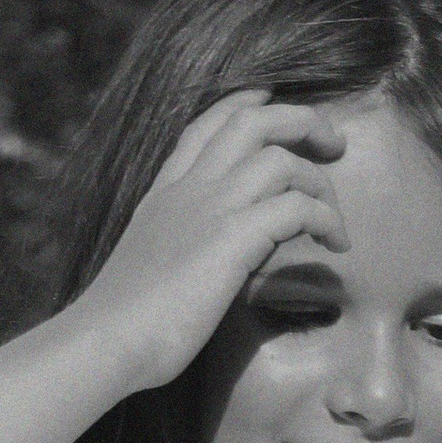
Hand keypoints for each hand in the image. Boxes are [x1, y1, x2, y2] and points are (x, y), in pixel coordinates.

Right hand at [74, 93, 351, 391]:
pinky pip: (295, 206)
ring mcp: (209, 208)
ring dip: (320, 181)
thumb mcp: (149, 269)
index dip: (248, 103)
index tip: (277, 103)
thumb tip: (200, 266)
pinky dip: (325, 218)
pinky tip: (336, 245)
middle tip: (334, 144)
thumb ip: (178, 250)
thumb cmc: (124, 325)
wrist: (105, 339)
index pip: (209, 124)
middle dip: (301, 120)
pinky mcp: (231, 239)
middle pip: (251, 119)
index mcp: (166, 192)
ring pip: (279, 156)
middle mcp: (188, 188)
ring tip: (336, 221)